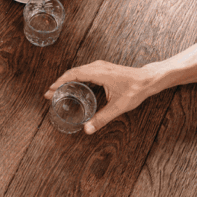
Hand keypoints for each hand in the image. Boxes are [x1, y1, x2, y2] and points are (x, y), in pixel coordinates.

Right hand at [45, 60, 163, 133]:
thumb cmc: (135, 89)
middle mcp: (97, 67)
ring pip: (78, 71)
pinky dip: (75, 79)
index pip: (73, 74)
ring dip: (66, 80)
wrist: (147, 79)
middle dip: (59, 83)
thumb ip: (102, 118)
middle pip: (72, 72)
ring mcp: (100, 67)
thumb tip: (87, 129)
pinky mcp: (103, 69)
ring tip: (57, 92)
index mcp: (99, 72)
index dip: (59, 82)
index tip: (49, 91)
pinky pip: (84, 72)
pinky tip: (73, 88)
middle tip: (48, 95)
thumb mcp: (118, 106)